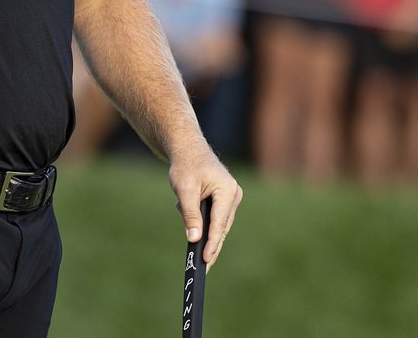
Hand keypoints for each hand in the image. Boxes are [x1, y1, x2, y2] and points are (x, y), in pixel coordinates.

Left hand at [168, 148, 242, 270]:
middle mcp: (233, 195)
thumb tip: (194, 239)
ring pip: (217, 224)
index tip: (205, 260)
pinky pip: (214, 217)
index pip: (220, 223)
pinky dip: (201, 221)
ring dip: (202, 230)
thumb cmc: (186, 166)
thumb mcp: (184, 189)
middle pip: (221, 227)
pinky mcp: (224, 200)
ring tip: (192, 241)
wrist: (187, 150)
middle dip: (210, 244)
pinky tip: (188, 215)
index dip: (212, 243)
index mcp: (227, 191)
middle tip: (202, 267)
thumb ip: (190, 214)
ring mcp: (230, 198)